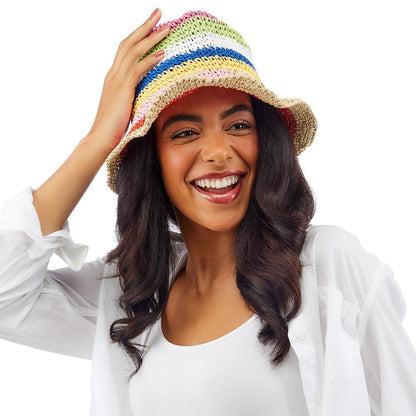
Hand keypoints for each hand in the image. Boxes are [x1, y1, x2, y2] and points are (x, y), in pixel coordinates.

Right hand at [87, 8, 168, 153]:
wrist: (100, 139)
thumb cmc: (113, 127)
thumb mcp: (125, 107)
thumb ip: (133, 96)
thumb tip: (148, 94)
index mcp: (113, 77)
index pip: (126, 49)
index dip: (139, 35)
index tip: (153, 26)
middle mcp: (113, 74)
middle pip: (129, 42)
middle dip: (145, 26)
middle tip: (159, 12)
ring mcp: (116, 80)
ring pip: (134, 51)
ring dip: (151, 37)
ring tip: (166, 27)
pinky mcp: (122, 89)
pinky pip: (137, 69)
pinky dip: (150, 59)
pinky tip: (162, 53)